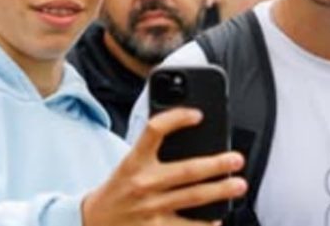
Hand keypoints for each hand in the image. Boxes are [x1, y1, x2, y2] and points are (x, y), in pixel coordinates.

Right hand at [83, 108, 246, 225]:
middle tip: (236, 159)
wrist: (91, 222)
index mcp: (134, 161)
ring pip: (192, 198)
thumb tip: (190, 137)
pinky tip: (218, 219)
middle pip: (186, 170)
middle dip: (216, 164)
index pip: (154, 131)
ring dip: (219, 192)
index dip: (176, 119)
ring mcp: (150, 209)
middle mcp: (143, 183)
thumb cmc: (117, 190)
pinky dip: (205, 225)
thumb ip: (151, 151)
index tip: (197, 114)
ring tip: (238, 186)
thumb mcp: (128, 164)